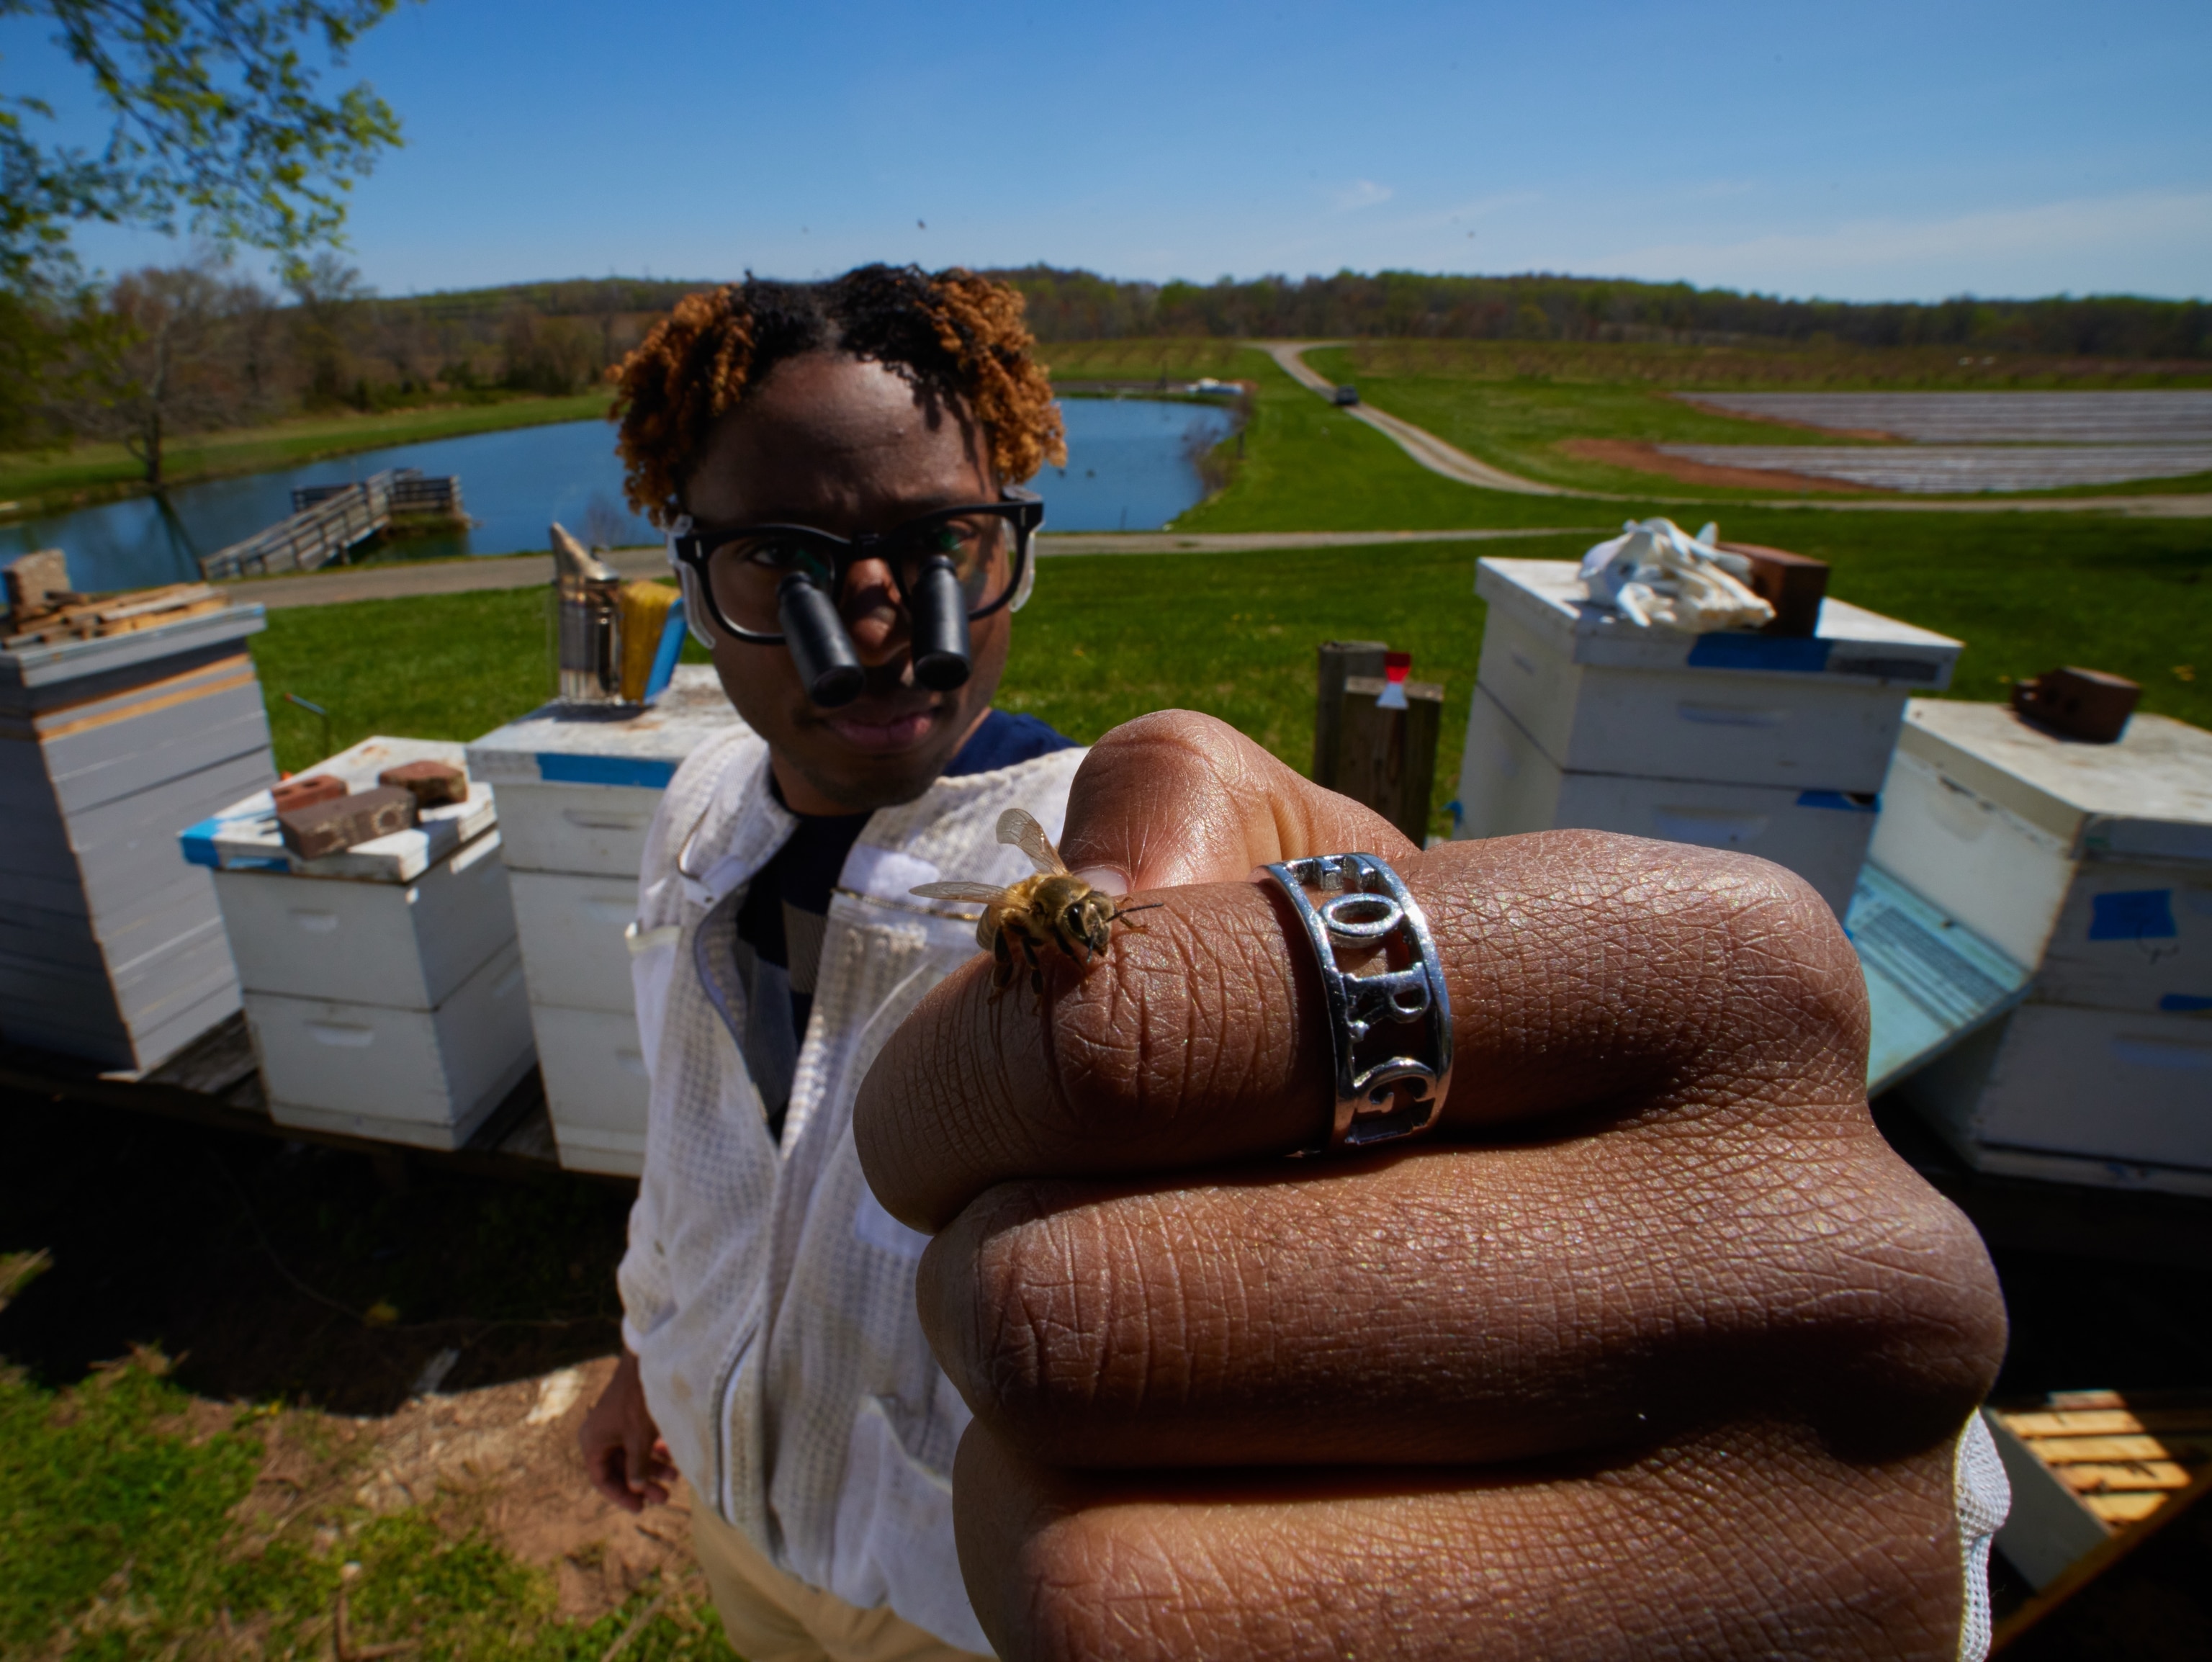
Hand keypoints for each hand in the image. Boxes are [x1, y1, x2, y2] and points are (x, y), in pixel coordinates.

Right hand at [579, 1350, 676, 1512]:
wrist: (647, 1361)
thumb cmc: (638, 1400)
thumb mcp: (638, 1439)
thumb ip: (636, 1468)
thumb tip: (637, 1489)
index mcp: (592, 1442)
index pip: (602, 1480)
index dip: (621, 1496)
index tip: (640, 1508)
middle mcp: (600, 1435)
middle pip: (619, 1469)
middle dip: (643, 1483)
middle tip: (664, 1498)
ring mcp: (615, 1426)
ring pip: (632, 1456)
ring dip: (652, 1468)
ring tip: (675, 1479)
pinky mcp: (629, 1417)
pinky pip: (639, 1441)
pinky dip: (654, 1451)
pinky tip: (673, 1459)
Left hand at [855, 712, 2006, 1659]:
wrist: (1750, 1458)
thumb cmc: (1520, 1147)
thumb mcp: (1406, 937)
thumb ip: (1223, 832)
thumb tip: (1087, 905)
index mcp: (1715, 977)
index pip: (1151, 1022)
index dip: (964, 1076)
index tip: (941, 1125)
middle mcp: (1793, 1261)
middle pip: (1092, 1308)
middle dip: (994, 1293)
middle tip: (1038, 1282)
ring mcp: (1762, 1564)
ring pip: (1094, 1575)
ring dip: (1037, 1499)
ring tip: (1130, 1442)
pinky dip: (1115, 1630)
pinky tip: (1217, 1557)